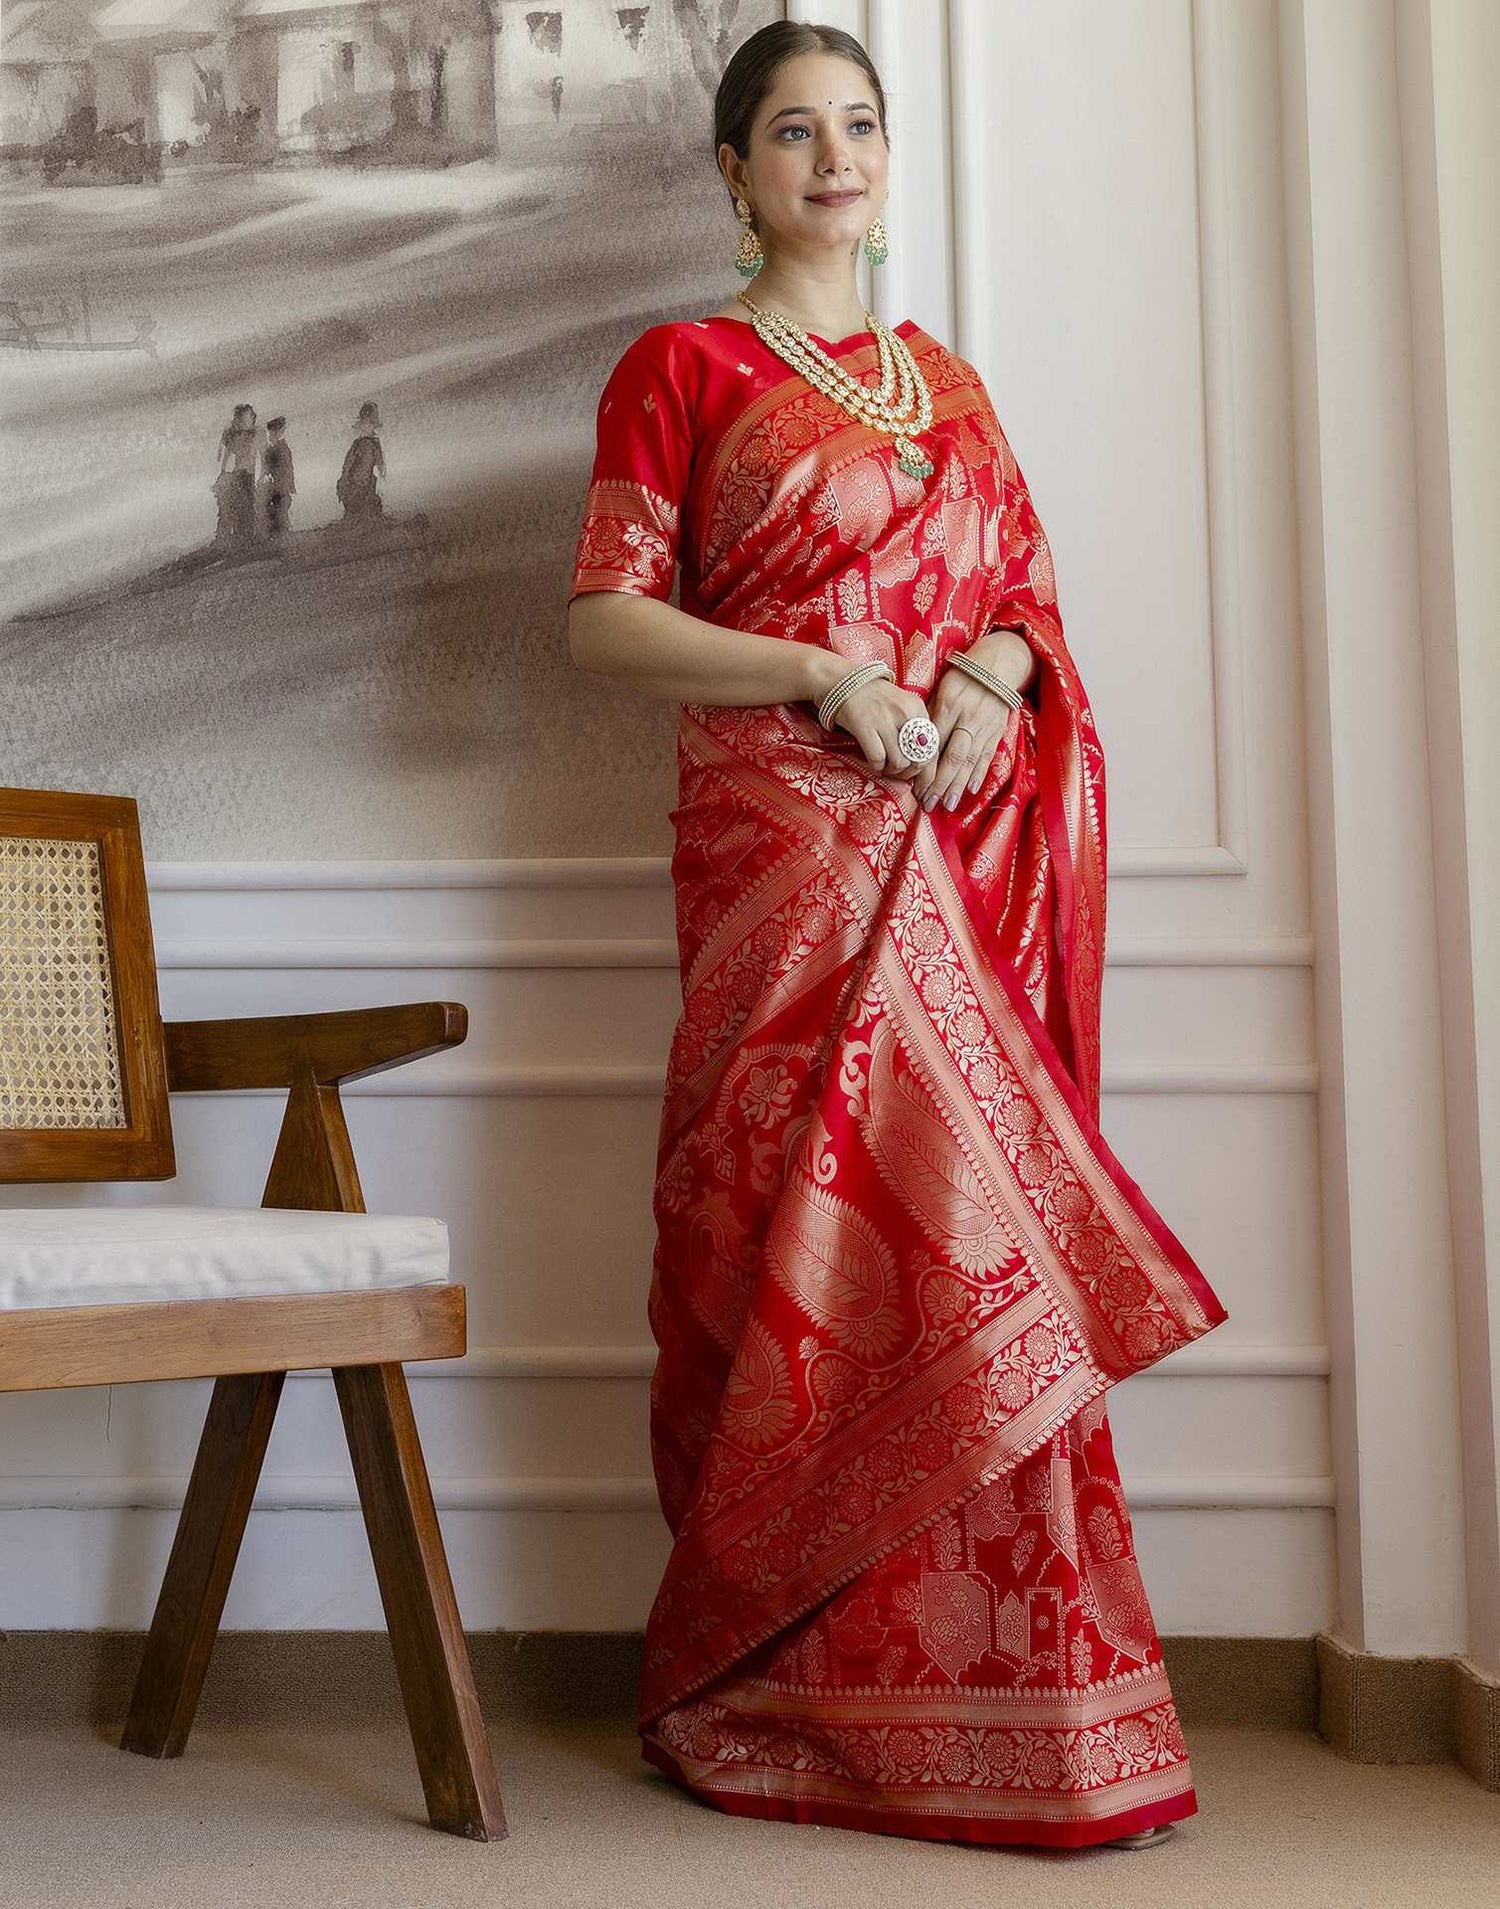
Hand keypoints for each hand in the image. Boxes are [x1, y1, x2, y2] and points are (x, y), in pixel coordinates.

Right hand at [829, 675, 937, 779]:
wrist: (843, 682)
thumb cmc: (873, 697)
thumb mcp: (900, 704)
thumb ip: (912, 725)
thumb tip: (919, 758)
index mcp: (916, 707)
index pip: (932, 744)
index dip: (924, 763)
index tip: (914, 768)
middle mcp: (904, 712)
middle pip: (918, 757)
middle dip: (909, 771)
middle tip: (899, 772)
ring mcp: (884, 719)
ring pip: (899, 762)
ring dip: (892, 771)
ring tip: (885, 767)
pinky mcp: (864, 726)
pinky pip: (878, 759)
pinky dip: (876, 767)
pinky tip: (873, 763)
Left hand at [915, 630, 1031, 810]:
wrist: (998, 666)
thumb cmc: (961, 678)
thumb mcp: (940, 690)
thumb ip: (929, 716)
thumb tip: (914, 746)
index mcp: (949, 705)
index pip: (934, 742)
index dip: (925, 767)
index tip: (915, 787)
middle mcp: (968, 717)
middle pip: (953, 756)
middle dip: (940, 783)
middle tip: (929, 803)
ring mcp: (985, 726)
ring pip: (970, 760)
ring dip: (958, 785)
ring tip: (948, 804)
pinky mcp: (997, 731)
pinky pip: (987, 755)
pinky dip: (979, 773)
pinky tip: (970, 789)